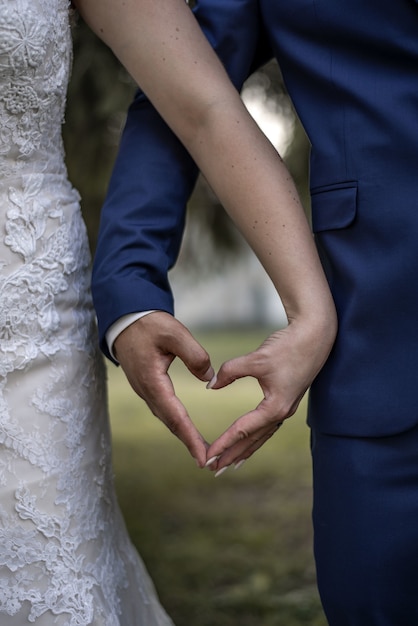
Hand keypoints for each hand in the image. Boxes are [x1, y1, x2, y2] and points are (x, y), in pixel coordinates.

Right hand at [113, 311, 214, 466]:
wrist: (125, 319)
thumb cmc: (149, 324)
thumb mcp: (175, 333)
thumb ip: (194, 355)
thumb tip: (210, 378)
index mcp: (153, 381)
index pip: (175, 415)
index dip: (190, 437)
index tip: (203, 456)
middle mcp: (146, 391)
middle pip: (170, 423)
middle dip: (189, 443)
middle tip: (209, 462)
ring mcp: (144, 390)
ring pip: (166, 418)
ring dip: (183, 435)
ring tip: (201, 451)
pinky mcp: (146, 386)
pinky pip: (163, 409)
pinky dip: (176, 422)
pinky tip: (186, 428)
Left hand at [205, 318, 335, 472]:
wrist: (316, 336)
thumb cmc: (288, 346)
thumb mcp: (256, 358)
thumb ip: (230, 372)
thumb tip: (211, 386)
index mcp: (275, 407)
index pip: (243, 430)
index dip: (224, 443)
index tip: (207, 456)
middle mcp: (281, 413)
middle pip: (253, 440)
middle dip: (232, 455)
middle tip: (211, 469)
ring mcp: (285, 408)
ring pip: (261, 436)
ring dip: (244, 450)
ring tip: (228, 464)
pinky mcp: (286, 401)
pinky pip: (267, 427)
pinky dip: (255, 437)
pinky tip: (248, 441)